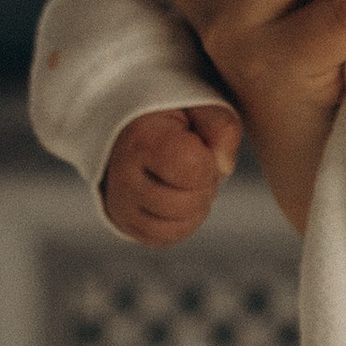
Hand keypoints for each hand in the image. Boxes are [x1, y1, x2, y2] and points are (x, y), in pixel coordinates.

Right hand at [102, 103, 240, 247]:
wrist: (130, 130)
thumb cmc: (174, 119)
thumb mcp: (201, 106)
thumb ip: (221, 126)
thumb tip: (225, 168)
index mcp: (141, 140)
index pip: (193, 169)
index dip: (208, 161)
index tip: (198, 146)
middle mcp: (123, 176)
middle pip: (187, 204)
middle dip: (204, 186)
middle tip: (195, 165)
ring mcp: (120, 204)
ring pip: (177, 227)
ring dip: (196, 206)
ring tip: (188, 180)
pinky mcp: (124, 224)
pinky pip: (165, 238)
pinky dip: (182, 222)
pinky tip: (180, 197)